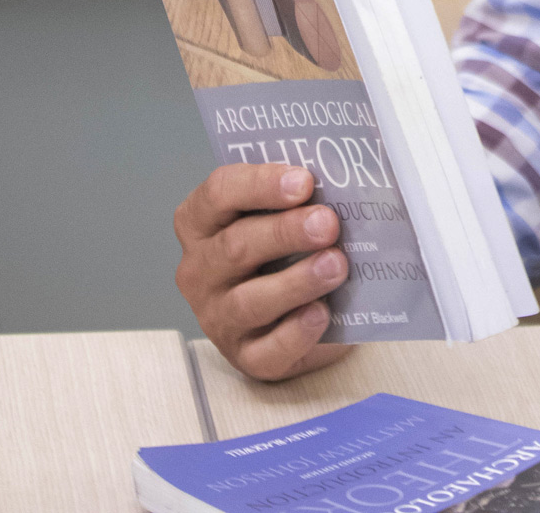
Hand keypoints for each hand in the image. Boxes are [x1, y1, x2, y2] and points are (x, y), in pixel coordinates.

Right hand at [174, 164, 354, 381]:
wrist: (301, 310)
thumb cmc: (287, 247)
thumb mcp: (284, 213)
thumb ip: (298, 197)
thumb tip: (339, 186)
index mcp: (201, 222)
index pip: (219, 193)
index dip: (261, 184)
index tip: (305, 181)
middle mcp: (200, 271)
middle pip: (235, 246)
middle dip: (285, 232)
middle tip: (328, 223)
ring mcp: (218, 318)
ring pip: (248, 301)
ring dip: (296, 281)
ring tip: (335, 265)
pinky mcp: (245, 357)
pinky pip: (267, 349)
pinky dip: (296, 332)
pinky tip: (322, 313)